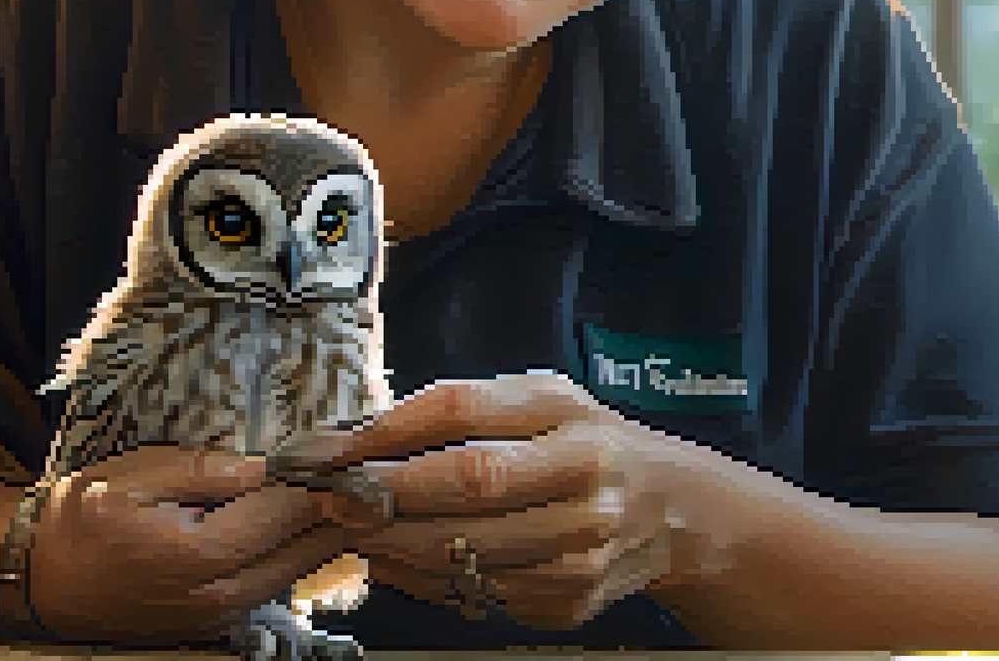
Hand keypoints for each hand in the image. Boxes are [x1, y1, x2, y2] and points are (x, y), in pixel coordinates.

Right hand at [30, 444, 389, 641]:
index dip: (329, 481)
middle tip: (371, 470)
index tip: (359, 454)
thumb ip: (207, 471)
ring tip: (349, 489)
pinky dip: (298, 553)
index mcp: (200, 554)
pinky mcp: (219, 621)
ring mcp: (221, 614)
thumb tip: (268, 464)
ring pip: (300, 572)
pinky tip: (306, 521)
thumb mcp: (137, 475)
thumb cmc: (82, 519)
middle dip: (342, 510)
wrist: (43, 578)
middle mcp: (219, 594)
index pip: (288, 514)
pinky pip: (276, 585)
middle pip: (309, 550)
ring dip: (325, 532)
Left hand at [268, 373, 742, 630]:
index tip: (328, 446)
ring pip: (466, 549)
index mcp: (565, 412)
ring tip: (350, 528)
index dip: (388, 429)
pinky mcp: (572, 596)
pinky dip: (424, 577)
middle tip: (327, 495)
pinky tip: (396, 560)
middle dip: (384, 492)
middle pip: (467, 482)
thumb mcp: (536, 401)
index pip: (463, 410)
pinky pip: (477, 591)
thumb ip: (458, 409)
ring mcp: (583, 543)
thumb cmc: (579, 443)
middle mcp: (583, 474)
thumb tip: (359, 435)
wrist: (671, 510)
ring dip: (392, 542)